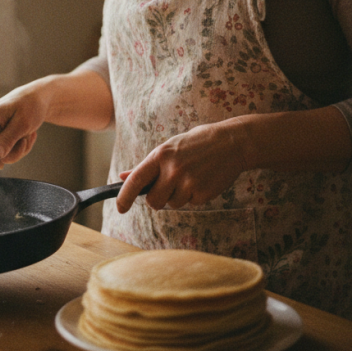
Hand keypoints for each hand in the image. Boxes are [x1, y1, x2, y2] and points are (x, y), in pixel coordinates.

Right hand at [0, 81, 47, 168]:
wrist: (35, 98)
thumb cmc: (30, 106)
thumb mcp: (23, 124)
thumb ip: (8, 139)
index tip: (3, 164)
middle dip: (10, 154)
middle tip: (25, 142)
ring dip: (17, 150)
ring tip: (27, 136)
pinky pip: (4, 150)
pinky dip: (17, 147)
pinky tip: (25, 135)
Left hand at [115, 119, 248, 212]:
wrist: (231, 143)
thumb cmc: (196, 144)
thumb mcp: (169, 148)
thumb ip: (147, 166)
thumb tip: (123, 177)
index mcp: (161, 156)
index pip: (136, 180)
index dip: (124, 197)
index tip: (120, 208)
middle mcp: (173, 170)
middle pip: (153, 201)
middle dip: (158, 199)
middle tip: (169, 186)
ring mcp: (188, 183)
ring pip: (173, 204)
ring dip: (179, 196)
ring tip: (191, 176)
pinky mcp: (203, 193)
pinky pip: (191, 203)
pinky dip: (194, 196)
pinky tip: (202, 180)